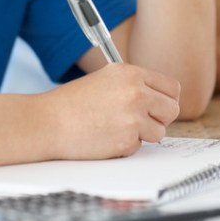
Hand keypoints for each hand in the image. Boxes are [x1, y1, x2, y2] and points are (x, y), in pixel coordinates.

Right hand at [41, 63, 181, 158]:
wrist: (47, 122)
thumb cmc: (72, 103)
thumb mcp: (106, 80)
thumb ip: (134, 85)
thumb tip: (160, 99)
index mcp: (131, 73)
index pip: (172, 87)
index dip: (166, 100)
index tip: (158, 107)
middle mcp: (136, 92)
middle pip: (172, 110)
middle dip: (159, 118)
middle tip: (141, 122)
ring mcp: (133, 117)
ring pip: (159, 132)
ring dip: (142, 135)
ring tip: (116, 128)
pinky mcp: (127, 140)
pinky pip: (139, 147)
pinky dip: (125, 146)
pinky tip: (105, 138)